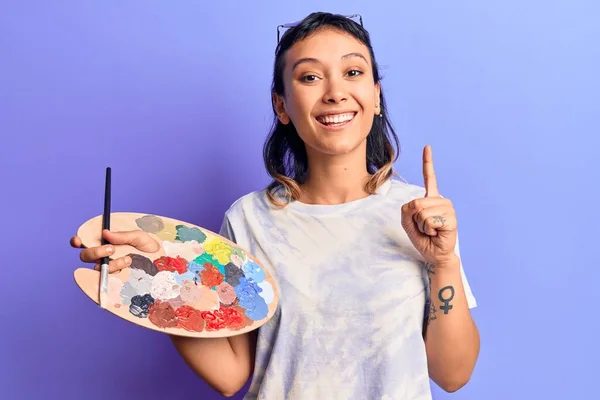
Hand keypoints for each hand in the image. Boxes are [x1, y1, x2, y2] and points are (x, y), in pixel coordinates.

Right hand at [70, 229, 159, 272]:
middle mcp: (104, 257)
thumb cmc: (149, 247)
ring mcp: (109, 269)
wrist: (162, 263)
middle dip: (95, 252)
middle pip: (86, 256)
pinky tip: (126, 268)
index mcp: (106, 243)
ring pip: (98, 268)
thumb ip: (122, 236)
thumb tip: (105, 233)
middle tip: (111, 249)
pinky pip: (107, 280)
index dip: (77, 241)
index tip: (78, 240)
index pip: (85, 242)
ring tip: (129, 259)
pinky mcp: (115, 280)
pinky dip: (115, 273)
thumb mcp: (138, 237)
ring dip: (111, 263)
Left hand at [401, 145, 457, 266]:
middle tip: (425, 227)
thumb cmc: (422, 238)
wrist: (434, 253)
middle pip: (416, 203)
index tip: (427, 147)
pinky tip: (437, 233)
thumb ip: (406, 209)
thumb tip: (417, 204)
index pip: (429, 177)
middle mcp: (441, 200)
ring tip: (431, 230)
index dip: (428, 162)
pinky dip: (429, 230)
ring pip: (422, 212)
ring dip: (422, 225)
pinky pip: (429, 220)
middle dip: (415, 219)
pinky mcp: (451, 218)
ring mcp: (448, 208)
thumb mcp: (407, 222)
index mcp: (431, 198)